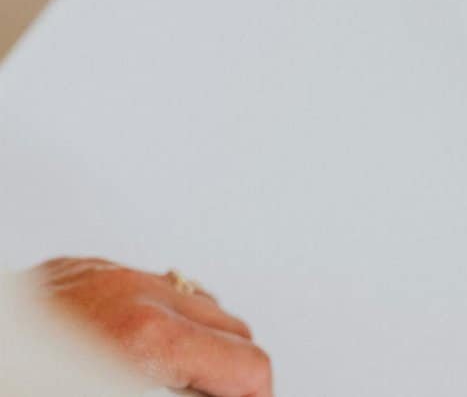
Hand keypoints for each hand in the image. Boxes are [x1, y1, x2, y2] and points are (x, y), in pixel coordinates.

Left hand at [35, 258, 272, 396]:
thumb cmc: (21, 383)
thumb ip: (185, 392)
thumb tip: (218, 389)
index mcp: (147, 336)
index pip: (248, 362)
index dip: (258, 394)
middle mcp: (132, 293)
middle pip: (232, 325)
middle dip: (232, 368)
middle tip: (217, 395)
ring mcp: (103, 275)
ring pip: (192, 298)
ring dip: (196, 336)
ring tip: (177, 376)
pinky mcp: (76, 268)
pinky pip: (140, 284)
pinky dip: (151, 315)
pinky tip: (129, 348)